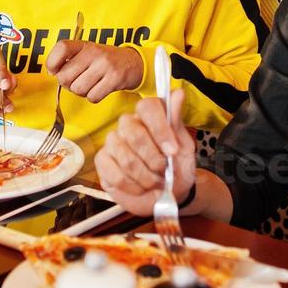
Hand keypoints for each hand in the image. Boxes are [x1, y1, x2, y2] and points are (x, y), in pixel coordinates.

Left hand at [45, 41, 143, 102]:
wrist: (133, 63)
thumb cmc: (104, 61)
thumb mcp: (87, 53)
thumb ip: (69, 60)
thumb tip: (52, 72)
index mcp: (84, 44)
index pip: (61, 48)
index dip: (52, 62)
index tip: (55, 70)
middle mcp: (94, 52)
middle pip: (64, 76)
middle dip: (67, 84)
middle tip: (76, 81)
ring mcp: (105, 65)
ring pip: (77, 89)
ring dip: (81, 92)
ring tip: (90, 85)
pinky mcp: (115, 79)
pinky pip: (92, 97)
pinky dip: (93, 97)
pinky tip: (99, 89)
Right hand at [97, 88, 194, 216]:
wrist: (168, 195)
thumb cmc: (177, 168)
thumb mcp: (184, 147)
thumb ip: (177, 122)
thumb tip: (178, 93)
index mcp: (150, 115)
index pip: (147, 107)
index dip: (160, 129)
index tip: (172, 151)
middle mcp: (129, 124)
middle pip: (133, 132)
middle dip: (153, 159)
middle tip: (164, 172)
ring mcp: (113, 142)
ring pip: (125, 156)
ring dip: (145, 176)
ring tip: (155, 183)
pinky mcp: (102, 161)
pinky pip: (115, 173)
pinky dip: (133, 186)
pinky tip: (141, 188)